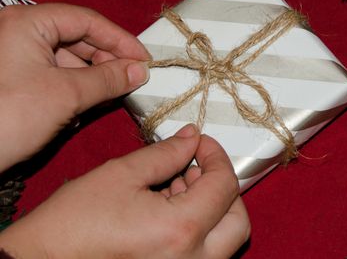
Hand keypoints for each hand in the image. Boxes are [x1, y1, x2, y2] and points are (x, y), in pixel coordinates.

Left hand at [0, 3, 150, 171]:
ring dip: (92, 75)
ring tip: (113, 94)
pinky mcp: (11, 77)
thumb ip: (108, 78)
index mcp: (27, 22)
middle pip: (76, 36)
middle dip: (107, 58)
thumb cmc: (8, 116)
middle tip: (132, 79)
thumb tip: (139, 71)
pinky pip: (51, 72)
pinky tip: (87, 103)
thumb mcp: (67, 94)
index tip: (144, 60)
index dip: (121, 40)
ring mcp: (12, 54)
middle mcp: (18, 31)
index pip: (87, 20)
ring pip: (65, 56)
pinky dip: (74, 85)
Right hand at [0, 124, 249, 258]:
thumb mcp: (120, 175)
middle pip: (237, 220)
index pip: (224, 186)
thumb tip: (192, 138)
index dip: (217, 156)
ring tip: (176, 185)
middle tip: (196, 166)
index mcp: (180, 231)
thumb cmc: (72, 225)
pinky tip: (168, 207)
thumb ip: (165, 154)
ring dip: (211, 207)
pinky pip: (203, 252)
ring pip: (224, 239)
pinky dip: (197, 226)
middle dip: (222, 187)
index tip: (202, 143)